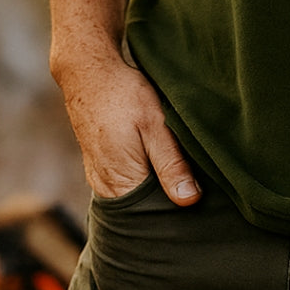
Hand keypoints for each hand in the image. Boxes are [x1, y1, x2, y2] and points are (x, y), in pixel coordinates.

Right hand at [57, 55, 201, 206]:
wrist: (90, 73)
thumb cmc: (124, 95)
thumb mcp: (155, 124)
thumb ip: (171, 164)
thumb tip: (189, 200)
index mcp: (121, 182)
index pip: (153, 216)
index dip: (177, 211)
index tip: (199, 200)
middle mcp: (105, 188)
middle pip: (142, 211)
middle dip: (167, 203)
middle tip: (194, 186)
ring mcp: (99, 179)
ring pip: (134, 199)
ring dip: (155, 191)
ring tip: (179, 174)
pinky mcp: (99, 168)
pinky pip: (124, 186)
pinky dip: (142, 181)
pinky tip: (158, 165)